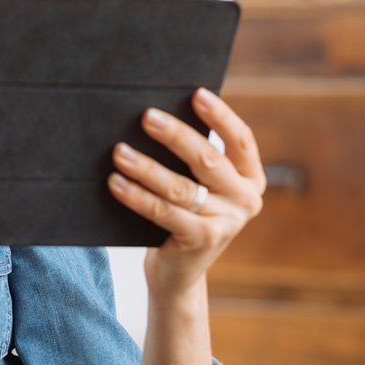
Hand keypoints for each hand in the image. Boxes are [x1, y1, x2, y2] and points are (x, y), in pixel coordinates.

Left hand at [107, 87, 265, 296]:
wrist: (178, 270)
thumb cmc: (182, 213)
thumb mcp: (198, 184)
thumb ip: (190, 158)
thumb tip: (154, 115)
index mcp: (249, 177)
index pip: (241, 140)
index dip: (220, 116)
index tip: (196, 94)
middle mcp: (246, 199)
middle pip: (208, 159)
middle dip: (175, 135)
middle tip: (145, 116)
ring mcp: (227, 223)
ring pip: (182, 188)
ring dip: (147, 167)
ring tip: (119, 152)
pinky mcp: (202, 241)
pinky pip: (164, 212)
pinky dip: (137, 196)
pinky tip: (116, 183)